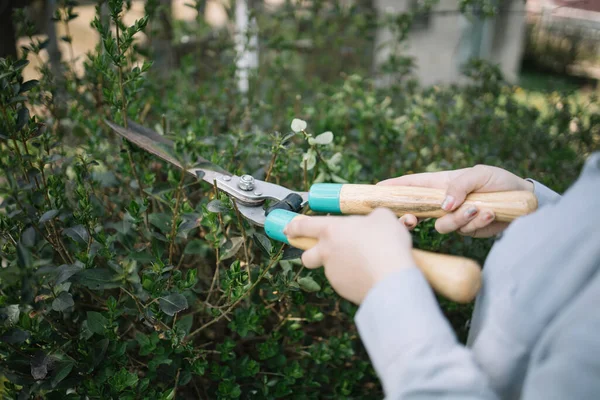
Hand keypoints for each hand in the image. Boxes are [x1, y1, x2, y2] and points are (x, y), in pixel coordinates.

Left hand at [283, 208, 414, 304]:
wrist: (392, 277)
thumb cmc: (387, 243)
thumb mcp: (383, 218)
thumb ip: (372, 217)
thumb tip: (373, 221)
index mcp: (331, 230)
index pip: (303, 226)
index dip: (294, 227)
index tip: (288, 229)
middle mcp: (326, 252)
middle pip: (307, 256)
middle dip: (313, 254)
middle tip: (328, 252)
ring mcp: (332, 273)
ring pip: (330, 270)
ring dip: (342, 266)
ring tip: (367, 262)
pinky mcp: (343, 290)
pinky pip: (345, 282)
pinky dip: (354, 279)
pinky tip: (371, 274)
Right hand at [377, 165, 533, 236]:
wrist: (523, 201)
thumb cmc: (499, 181)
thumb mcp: (479, 174)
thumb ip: (459, 186)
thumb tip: (443, 206)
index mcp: (440, 183)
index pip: (412, 185)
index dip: (393, 188)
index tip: (375, 191)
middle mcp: (442, 201)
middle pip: (415, 212)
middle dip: (410, 218)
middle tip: (412, 220)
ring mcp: (453, 217)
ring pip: (442, 226)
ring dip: (461, 218)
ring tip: (480, 207)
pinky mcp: (466, 229)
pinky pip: (463, 231)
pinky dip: (477, 222)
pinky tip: (490, 212)